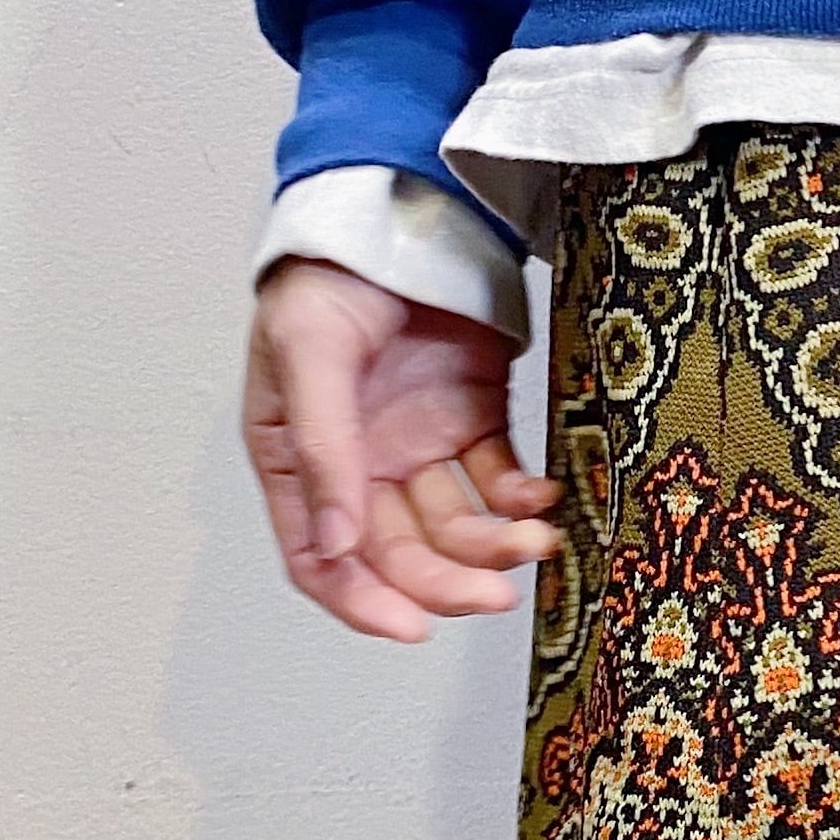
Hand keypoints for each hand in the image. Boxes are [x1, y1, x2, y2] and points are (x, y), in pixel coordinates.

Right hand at [243, 258, 558, 642]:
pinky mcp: (473, 418)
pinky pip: (498, 477)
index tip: (412, 628)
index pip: (322, 558)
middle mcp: (359, 466)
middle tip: (495, 596)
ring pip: (457, 525)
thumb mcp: (308, 357)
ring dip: (495, 545)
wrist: (397, 211)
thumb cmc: (328, 279)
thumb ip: (323, 451)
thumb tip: (338, 545)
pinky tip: (544, 498)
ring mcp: (418, 444)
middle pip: (400, 554)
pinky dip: (522, 497)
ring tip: (537, 540)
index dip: (363, 602)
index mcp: (295, 460)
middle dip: (446, 584)